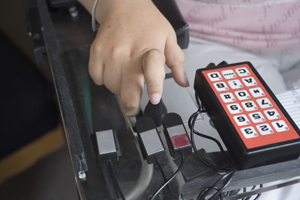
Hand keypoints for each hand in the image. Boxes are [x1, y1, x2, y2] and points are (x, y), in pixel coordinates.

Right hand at [88, 0, 188, 115]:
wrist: (123, 4)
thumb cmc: (146, 22)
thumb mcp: (168, 38)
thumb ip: (177, 62)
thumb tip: (183, 82)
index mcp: (151, 50)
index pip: (153, 70)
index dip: (154, 87)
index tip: (154, 99)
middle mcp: (129, 53)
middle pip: (127, 91)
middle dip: (131, 105)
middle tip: (133, 107)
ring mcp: (110, 54)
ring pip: (112, 87)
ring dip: (118, 87)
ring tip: (125, 73)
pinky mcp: (96, 53)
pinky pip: (97, 79)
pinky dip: (103, 79)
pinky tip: (112, 69)